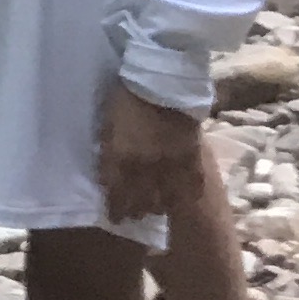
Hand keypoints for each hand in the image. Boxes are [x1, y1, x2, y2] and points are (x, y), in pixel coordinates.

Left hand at [99, 80, 206, 225]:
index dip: (116, 209)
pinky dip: (184, 195)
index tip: (116, 218)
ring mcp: (171, 164)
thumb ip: (109, 154)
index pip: (117, 193)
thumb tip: (107, 177)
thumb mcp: (108, 126)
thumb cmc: (127, 98)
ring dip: (158, 206)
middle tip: (134, 216)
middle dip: (136, 212)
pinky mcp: (192, 157)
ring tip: (155, 208)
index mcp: (122, 156)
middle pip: (142, 202)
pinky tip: (181, 198)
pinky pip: (191, 185)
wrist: (163, 81)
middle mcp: (146, 166)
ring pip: (166, 199)